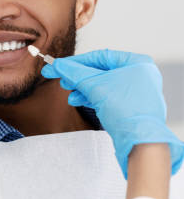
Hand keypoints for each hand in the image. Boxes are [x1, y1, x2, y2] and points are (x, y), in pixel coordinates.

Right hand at [41, 49, 183, 177]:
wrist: (140, 141)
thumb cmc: (127, 110)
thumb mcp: (95, 86)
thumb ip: (74, 73)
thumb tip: (58, 65)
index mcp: (136, 63)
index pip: (100, 56)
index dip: (76, 61)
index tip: (59, 65)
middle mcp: (138, 75)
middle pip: (99, 71)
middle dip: (78, 77)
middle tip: (62, 80)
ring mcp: (135, 91)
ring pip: (101, 85)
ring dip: (82, 89)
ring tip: (69, 93)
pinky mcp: (129, 105)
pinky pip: (106, 96)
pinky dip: (91, 97)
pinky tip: (77, 100)